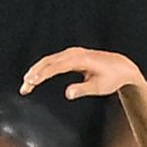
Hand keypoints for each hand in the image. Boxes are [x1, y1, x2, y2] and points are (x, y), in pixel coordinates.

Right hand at [23, 45, 143, 103]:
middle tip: (24, 88)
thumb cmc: (111, 78)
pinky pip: (53, 61)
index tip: (31, 82)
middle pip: (48, 61)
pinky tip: (36, 78)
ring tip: (26, 85)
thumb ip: (83, 90)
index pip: (56, 66)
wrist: (121, 67)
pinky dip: (42, 69)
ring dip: (36, 72)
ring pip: (48, 60)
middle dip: (34, 74)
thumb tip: (67, 94)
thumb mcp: (99, 87)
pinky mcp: (71, 56)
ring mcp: (72, 53)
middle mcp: (74, 53)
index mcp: (81, 59)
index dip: (42, 75)